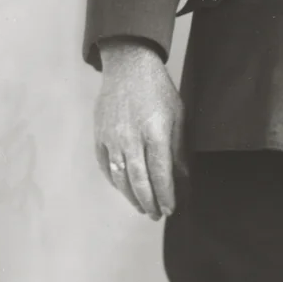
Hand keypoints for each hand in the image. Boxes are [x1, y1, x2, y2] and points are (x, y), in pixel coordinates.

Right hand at [94, 38, 187, 219]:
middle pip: (139, 181)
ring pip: (121, 178)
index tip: (170, 209)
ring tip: (142, 207)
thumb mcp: (177, 114)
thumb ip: (177, 147)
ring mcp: (112, 138)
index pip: (161, 173)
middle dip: (149, 202)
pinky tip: (125, 190)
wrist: (128, 66)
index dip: (166, 195)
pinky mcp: (100, 136)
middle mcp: (132, 137)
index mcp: (156, 131)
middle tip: (156, 215)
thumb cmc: (158, 90)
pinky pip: (106, 167)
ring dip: (132, 197)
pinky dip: (116, 182)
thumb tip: (182, 177)